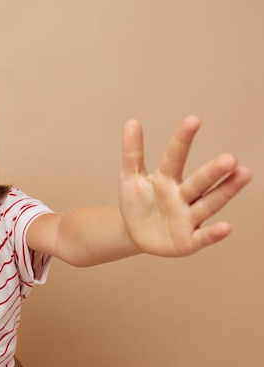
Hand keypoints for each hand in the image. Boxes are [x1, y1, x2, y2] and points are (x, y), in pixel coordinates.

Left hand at [119, 115, 250, 256]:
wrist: (133, 233)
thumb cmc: (137, 203)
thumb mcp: (130, 178)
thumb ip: (131, 152)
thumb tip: (132, 121)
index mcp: (167, 178)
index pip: (175, 156)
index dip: (182, 140)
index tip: (193, 120)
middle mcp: (183, 195)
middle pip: (199, 181)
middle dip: (213, 172)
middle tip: (230, 159)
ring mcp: (188, 218)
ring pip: (209, 203)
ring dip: (225, 192)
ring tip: (243, 175)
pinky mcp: (188, 241)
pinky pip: (203, 237)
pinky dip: (213, 234)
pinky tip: (226, 227)